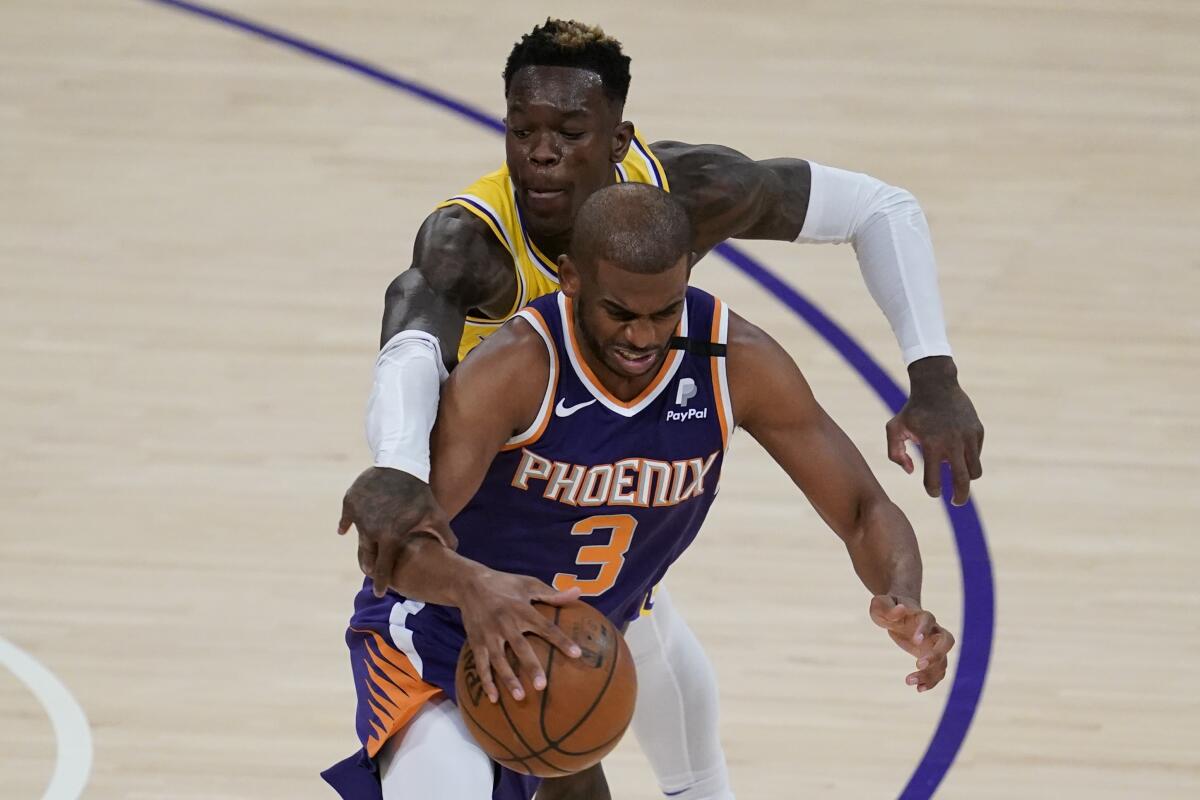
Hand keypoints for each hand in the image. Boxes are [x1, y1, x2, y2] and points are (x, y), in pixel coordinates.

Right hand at [338, 466, 456, 597]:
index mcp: (390, 537)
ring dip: (363, 546)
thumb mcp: (435, 514)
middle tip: (371, 573)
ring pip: (358, 537)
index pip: (383, 568)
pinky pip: (346, 518)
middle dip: (369, 567)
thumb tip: (455, 552)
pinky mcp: (350, 502)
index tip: (379, 592)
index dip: (381, 582)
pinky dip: (346, 524)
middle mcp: (370, 530)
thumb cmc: (420, 492)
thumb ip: (445, 536)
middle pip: (366, 557)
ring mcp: (358, 516)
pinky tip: (344, 530)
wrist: (400, 464)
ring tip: (366, 553)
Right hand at [455, 569, 582, 702]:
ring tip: (520, 697)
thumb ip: (553, 593)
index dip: (561, 640)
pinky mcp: (476, 642)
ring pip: (499, 660)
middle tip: (542, 686)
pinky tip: (494, 698)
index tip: (576, 654)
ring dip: (508, 679)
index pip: (546, 627)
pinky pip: (480, 664)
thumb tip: (578, 593)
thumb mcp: (529, 584)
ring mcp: (489, 635)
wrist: (468, 583)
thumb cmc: (505, 584)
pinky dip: (486, 681)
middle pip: (520, 648)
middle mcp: (505, 623)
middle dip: (531, 667)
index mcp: (521, 609)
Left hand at [869, 595, 954, 692]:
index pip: (928, 619)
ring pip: (943, 660)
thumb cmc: (888, 608)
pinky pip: (939, 671)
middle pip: (947, 640)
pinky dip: (932, 681)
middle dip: (937, 654)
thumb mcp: (881, 605)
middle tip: (919, 664)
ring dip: (930, 673)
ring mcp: (934, 644)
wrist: (898, 611)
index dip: (924, 629)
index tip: (915, 640)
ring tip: (909, 681)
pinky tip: (919, 689)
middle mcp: (933, 630)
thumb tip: (901, 610)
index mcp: (920, 615)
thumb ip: (888, 608)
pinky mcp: (932, 656)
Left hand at [886, 356, 983, 505]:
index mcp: (931, 446)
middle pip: (962, 482)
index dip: (933, 491)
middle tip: (956, 501)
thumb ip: (895, 454)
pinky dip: (969, 459)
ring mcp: (968, 438)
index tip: (934, 492)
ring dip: (967, 479)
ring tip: (959, 479)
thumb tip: (911, 471)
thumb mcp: (894, 428)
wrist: (936, 385)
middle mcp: (953, 444)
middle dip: (959, 497)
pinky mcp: (977, 431)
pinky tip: (958, 453)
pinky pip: (976, 454)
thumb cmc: (912, 410)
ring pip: (975, 471)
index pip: (933, 481)